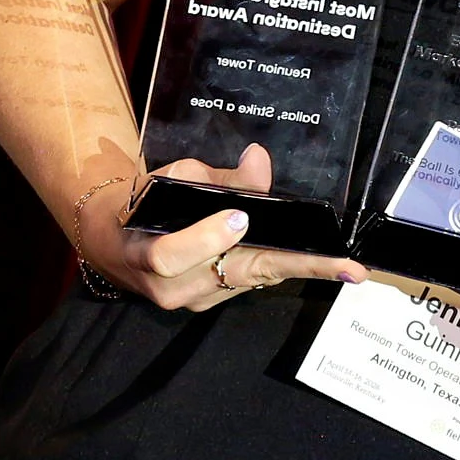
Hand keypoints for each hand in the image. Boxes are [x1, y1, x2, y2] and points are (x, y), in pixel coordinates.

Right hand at [75, 143, 365, 310]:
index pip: (173, 255)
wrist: (113, 244)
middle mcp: (172, 287)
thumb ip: (216, 178)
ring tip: (346, 266)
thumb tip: (258, 159)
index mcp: (146, 252)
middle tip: (342, 266)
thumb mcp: (170, 181)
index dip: (205, 238)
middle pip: (233, 278)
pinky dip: (288, 268)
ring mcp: (195, 300)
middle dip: (291, 266)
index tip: (240, 219)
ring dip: (299, 270)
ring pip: (251, 281)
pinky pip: (255, 281)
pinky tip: (328, 265)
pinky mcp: (214, 300)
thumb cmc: (144, 206)